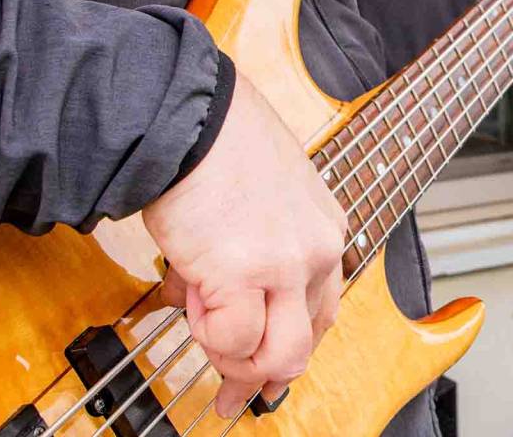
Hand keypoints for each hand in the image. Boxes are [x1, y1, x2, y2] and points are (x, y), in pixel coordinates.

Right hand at [144, 76, 347, 417]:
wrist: (190, 116)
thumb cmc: (214, 145)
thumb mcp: (261, 199)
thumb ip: (254, 253)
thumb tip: (216, 306)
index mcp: (325, 229)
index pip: (322, 311)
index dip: (285, 346)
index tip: (261, 370)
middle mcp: (319, 250)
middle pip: (306, 345)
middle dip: (263, 376)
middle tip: (230, 395)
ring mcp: (288, 265)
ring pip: (279, 357)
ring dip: (234, 360)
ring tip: (202, 332)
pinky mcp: (246, 274)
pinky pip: (231, 340)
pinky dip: (205, 335)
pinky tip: (187, 299)